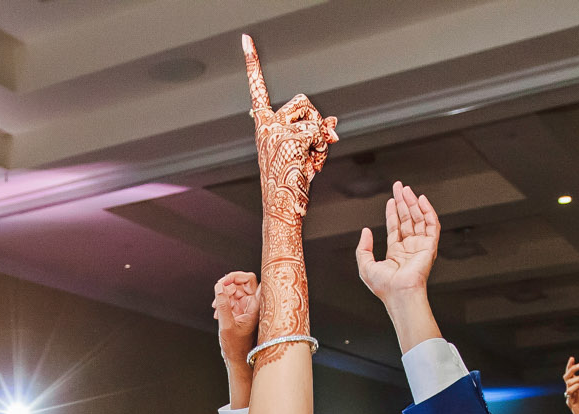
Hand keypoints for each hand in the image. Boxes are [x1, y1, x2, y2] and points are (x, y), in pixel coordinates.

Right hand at [213, 272, 261, 370]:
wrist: (237, 359)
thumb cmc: (236, 347)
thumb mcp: (226, 325)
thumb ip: (223, 305)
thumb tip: (219, 287)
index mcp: (254, 305)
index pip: (250, 280)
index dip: (237, 276)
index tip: (224, 281)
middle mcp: (252, 304)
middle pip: (242, 282)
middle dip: (227, 285)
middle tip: (217, 292)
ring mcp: (246, 307)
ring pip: (235, 290)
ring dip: (223, 294)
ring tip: (215, 307)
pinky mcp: (239, 312)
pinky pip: (231, 299)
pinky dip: (222, 302)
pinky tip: (216, 313)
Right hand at [243, 35, 337, 228]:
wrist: (282, 209)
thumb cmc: (291, 185)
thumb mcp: (304, 152)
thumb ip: (315, 132)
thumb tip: (333, 124)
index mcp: (263, 127)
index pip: (257, 90)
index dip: (252, 64)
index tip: (246, 39)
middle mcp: (265, 126)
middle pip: (302, 102)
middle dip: (314, 122)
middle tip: (312, 150)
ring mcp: (275, 132)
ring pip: (312, 116)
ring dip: (319, 138)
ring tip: (310, 162)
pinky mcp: (288, 140)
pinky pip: (317, 133)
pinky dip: (321, 149)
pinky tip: (310, 166)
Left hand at [354, 183, 438, 302]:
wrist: (399, 293)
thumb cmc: (384, 286)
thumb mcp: (365, 265)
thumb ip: (363, 248)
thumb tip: (365, 231)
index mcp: (396, 253)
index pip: (396, 227)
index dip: (393, 212)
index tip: (391, 199)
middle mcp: (409, 248)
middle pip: (407, 219)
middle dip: (403, 202)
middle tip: (399, 187)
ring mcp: (420, 246)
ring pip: (418, 219)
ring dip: (413, 203)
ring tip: (407, 190)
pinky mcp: (430, 246)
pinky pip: (432, 225)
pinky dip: (428, 211)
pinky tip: (421, 200)